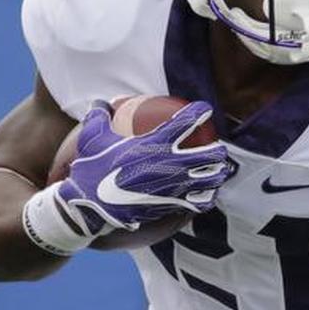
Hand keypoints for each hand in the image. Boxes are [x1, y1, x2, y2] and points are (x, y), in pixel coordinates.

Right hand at [56, 100, 231, 232]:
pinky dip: (206, 198)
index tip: (204, 109)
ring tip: (218, 171)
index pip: (188, 121)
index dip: (200, 112)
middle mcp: (172, 162)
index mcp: (156, 142)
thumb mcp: (91, 138)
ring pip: (211, 178)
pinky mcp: (172, 204)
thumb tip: (99, 102)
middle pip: (211, 153)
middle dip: (217, 149)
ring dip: (216, 174)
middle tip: (215, 148)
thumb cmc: (91, 170)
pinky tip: (207, 196)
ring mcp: (175, 185)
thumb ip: (99, 116)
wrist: (90, 206)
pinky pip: (200, 202)